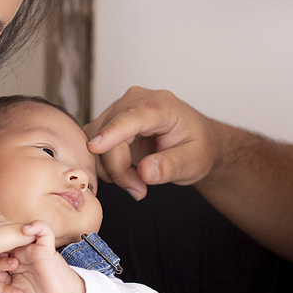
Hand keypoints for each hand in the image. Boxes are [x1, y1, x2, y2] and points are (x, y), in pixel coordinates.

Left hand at [4, 221, 86, 292]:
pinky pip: (43, 230)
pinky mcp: (47, 246)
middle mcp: (18, 246)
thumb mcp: (4, 288)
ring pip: (18, 227)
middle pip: (1, 231)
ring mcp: (32, 244)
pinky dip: (35, 226)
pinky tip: (26, 229)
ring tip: (0, 231)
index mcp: (5, 254)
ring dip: (9, 229)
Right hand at [84, 87, 216, 200]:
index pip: (130, 117)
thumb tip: (145, 172)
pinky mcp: (108, 124)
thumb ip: (171, 166)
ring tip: (137, 182)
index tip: (95, 147)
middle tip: (140, 190)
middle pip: (108, 135)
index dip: (112, 133)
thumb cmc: (198, 147)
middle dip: (119, 170)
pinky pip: (93, 147)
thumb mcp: (194, 161)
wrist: (197, 142)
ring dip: (111, 170)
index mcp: (160, 105)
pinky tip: (127, 172)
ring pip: (95, 143)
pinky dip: (106, 166)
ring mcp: (119, 111)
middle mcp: (135, 101)